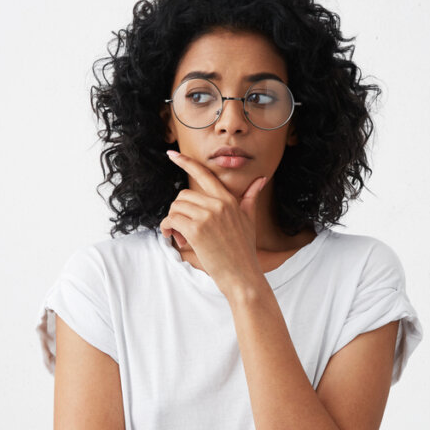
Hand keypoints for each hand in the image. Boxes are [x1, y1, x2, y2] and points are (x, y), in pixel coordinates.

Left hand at [160, 150, 267, 293]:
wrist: (243, 275)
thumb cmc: (244, 250)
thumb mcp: (249, 220)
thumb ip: (250, 197)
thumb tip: (262, 179)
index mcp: (228, 200)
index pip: (204, 175)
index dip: (186, 162)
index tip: (171, 154)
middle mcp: (218, 204)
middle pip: (183, 195)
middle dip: (179, 211)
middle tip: (184, 230)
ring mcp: (207, 216)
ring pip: (175, 208)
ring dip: (172, 222)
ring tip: (182, 237)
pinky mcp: (197, 230)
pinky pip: (171, 220)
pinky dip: (168, 229)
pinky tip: (175, 238)